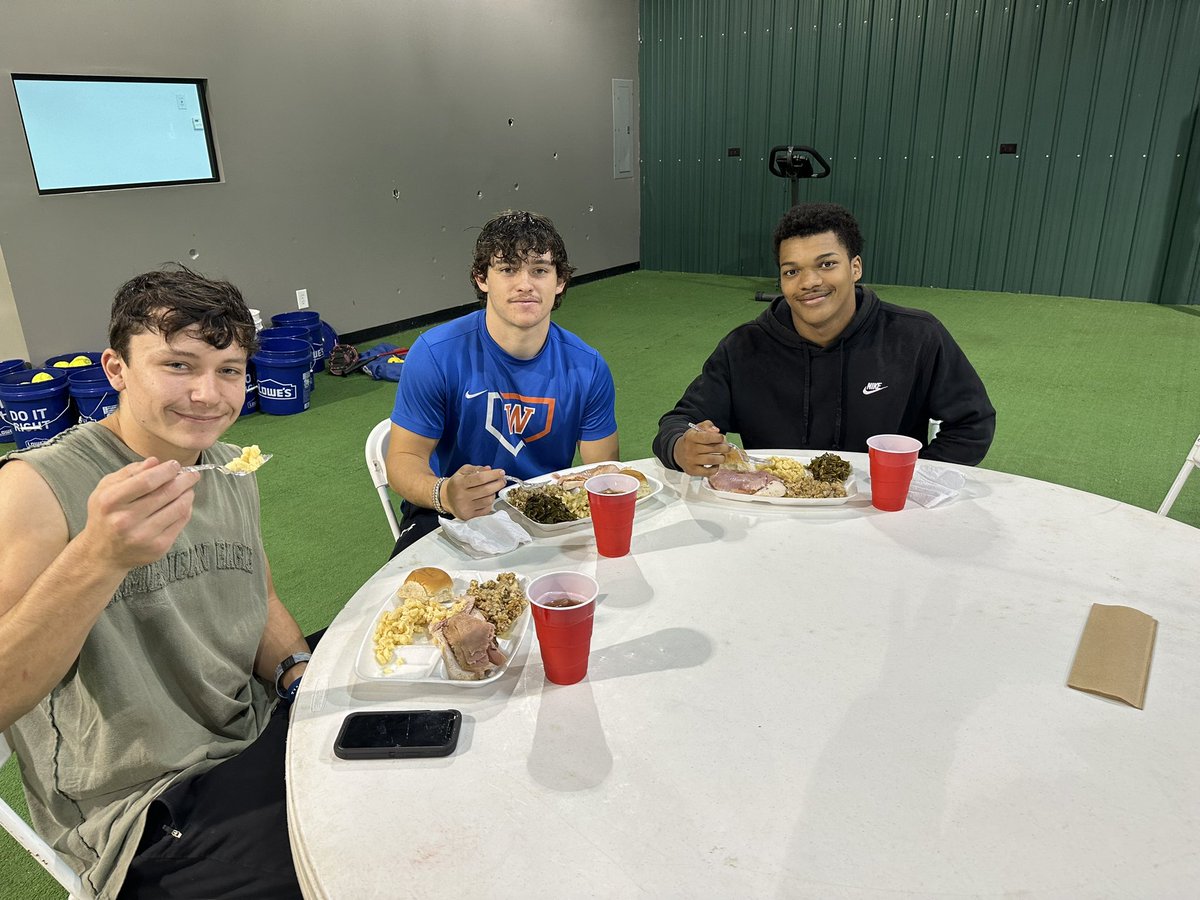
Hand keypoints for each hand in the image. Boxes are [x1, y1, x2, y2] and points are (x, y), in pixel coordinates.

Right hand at [78, 458, 200, 569]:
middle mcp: (125, 520)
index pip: (146, 481)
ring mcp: (143, 535)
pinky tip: (184, 503)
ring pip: (178, 508)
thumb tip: (155, 462)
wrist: (102, 553)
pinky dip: (186, 508)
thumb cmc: (105, 515)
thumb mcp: (106, 489)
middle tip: (192, 474)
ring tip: (188, 487)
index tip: (175, 465)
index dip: (165, 471)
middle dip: (184, 480)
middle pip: (166, 493)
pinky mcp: (158, 547)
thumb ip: (129, 472)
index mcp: (111, 501)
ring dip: (188, 493)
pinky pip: (180, 522)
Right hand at [443, 465, 505, 519]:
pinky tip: (486, 498)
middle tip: (502, 480)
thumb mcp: (463, 471)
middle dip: (498, 484)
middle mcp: (461, 497)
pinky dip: (489, 502)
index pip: (480, 478)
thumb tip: (490, 469)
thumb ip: (477, 469)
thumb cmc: (457, 483)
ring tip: (492, 489)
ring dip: (494, 493)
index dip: (493, 475)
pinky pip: (486, 509)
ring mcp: (465, 508)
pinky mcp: (469, 517)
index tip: (502, 472)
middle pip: (487, 490)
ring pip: (488, 500)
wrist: (445, 499)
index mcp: (459, 483)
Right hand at [673, 420, 732, 475]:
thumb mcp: (697, 429)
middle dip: (724, 448)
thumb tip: (717, 431)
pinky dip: (715, 469)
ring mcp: (690, 461)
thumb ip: (707, 426)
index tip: (722, 438)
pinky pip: (708, 472)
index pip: (707, 437)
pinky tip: (715, 464)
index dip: (718, 438)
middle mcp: (690, 449)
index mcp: (691, 437)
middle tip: (727, 448)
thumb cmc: (691, 440)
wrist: (678, 453)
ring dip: (721, 458)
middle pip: (712, 449)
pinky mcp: (692, 471)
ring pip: (712, 460)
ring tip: (722, 456)